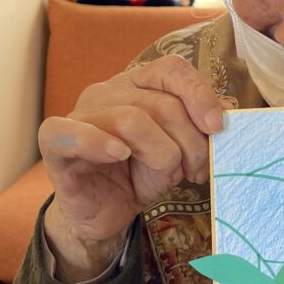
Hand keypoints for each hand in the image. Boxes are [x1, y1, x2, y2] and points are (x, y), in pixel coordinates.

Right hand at [39, 56, 226, 280]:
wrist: (106, 214)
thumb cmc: (141, 175)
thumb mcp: (180, 151)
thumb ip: (199, 128)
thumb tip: (227, 113)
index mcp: (138, 85)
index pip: (172, 70)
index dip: (199, 94)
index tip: (217, 127)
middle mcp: (107, 92)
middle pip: (161, 103)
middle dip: (190, 142)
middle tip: (197, 170)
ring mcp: (79, 115)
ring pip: (131, 119)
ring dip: (162, 154)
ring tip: (169, 176)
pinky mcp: (56, 145)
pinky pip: (71, 133)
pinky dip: (98, 142)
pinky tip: (119, 155)